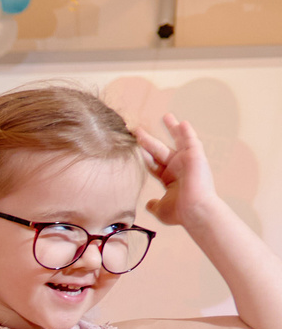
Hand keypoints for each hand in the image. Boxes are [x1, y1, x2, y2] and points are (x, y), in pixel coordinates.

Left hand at [139, 114, 215, 230]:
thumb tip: (149, 204)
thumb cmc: (180, 212)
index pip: (152, 163)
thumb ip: (154, 205)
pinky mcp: (196, 156)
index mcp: (169, 178)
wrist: (195, 210)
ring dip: (172, 129)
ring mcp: (188, 161)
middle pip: (160, 150)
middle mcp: (178, 168)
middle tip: (138, 129)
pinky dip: (187, 131)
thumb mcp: (161, 208)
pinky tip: (182, 122)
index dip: (143, 154)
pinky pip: (191, 141)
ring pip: (177, 141)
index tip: (133, 145)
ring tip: (165, 116)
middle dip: (148, 140)